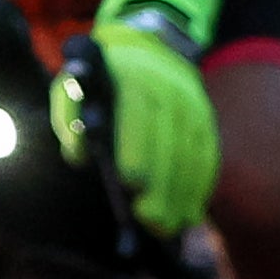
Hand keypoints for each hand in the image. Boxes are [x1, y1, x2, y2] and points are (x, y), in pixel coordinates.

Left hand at [53, 22, 218, 233]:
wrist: (149, 50)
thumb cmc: (98, 79)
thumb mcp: (74, 85)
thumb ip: (71, 118)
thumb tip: (80, 155)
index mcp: (132, 76)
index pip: (137, 112)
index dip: (135, 146)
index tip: (128, 181)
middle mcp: (170, 90)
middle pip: (168, 141)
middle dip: (160, 184)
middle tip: (149, 222)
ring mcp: (194, 107)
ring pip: (191, 155)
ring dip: (181, 195)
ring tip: (167, 228)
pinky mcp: (207, 123)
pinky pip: (207, 159)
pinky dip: (198, 189)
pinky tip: (188, 215)